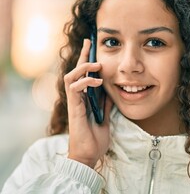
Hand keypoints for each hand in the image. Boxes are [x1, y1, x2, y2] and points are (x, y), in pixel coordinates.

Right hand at [64, 39, 112, 167]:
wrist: (90, 154)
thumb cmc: (95, 138)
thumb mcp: (105, 115)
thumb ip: (105, 103)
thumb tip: (110, 89)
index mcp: (85, 98)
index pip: (84, 74)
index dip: (87, 59)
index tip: (91, 44)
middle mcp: (78, 97)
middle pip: (75, 71)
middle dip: (82, 55)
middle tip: (89, 42)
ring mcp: (74, 102)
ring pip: (71, 77)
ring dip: (83, 68)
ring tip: (97, 65)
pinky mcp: (74, 108)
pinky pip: (75, 89)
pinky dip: (85, 82)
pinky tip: (97, 81)